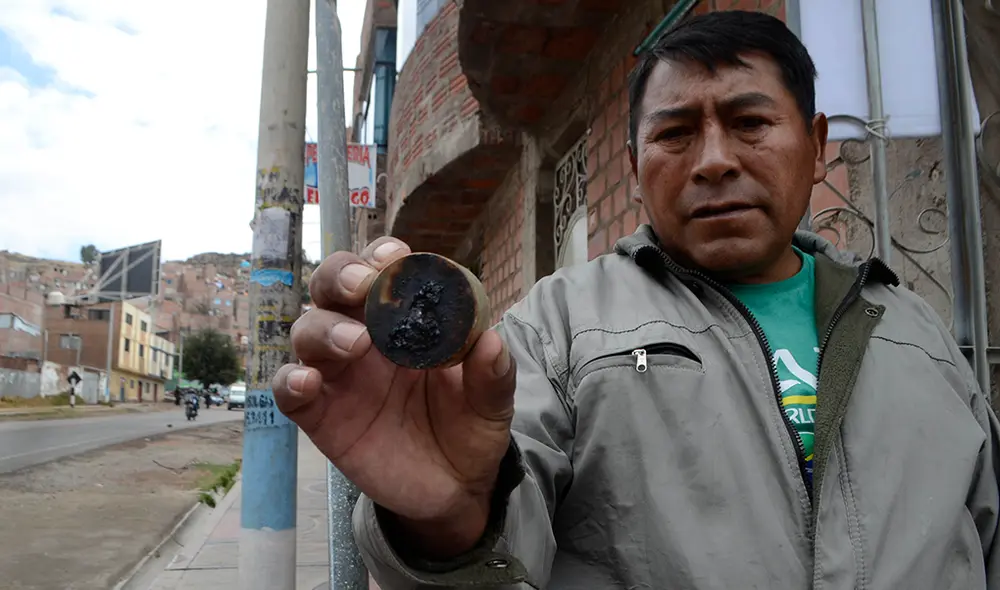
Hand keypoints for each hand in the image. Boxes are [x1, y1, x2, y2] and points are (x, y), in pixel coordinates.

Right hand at [272, 237, 515, 556]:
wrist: (456, 487)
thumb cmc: (470, 426)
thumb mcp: (492, 401)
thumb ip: (493, 373)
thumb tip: (490, 340)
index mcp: (404, 320)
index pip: (382, 271)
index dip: (381, 256)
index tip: (397, 258)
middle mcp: (364, 337)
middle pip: (331, 288)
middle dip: (341, 275)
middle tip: (363, 287)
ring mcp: (339, 375)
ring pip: (308, 331)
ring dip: (325, 328)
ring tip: (356, 343)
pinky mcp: (320, 415)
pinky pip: (289, 391)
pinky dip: (290, 381)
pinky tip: (308, 382)